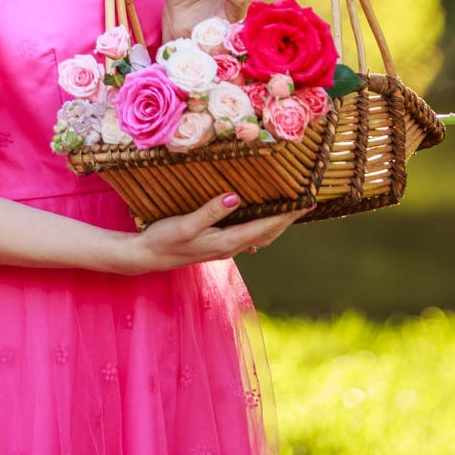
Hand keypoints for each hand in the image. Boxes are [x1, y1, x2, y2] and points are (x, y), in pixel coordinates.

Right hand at [122, 193, 307, 274]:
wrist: (146, 257)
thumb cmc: (164, 239)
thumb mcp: (185, 224)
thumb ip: (210, 211)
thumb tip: (236, 197)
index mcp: (227, 241)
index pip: (265, 227)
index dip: (287, 215)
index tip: (306, 203)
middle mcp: (230, 247)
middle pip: (268, 233)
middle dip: (288, 219)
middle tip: (308, 203)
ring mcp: (224, 248)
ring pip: (260, 236)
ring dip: (277, 223)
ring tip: (291, 210)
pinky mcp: (217, 245)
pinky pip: (248, 236)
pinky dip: (261, 226)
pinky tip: (262, 220)